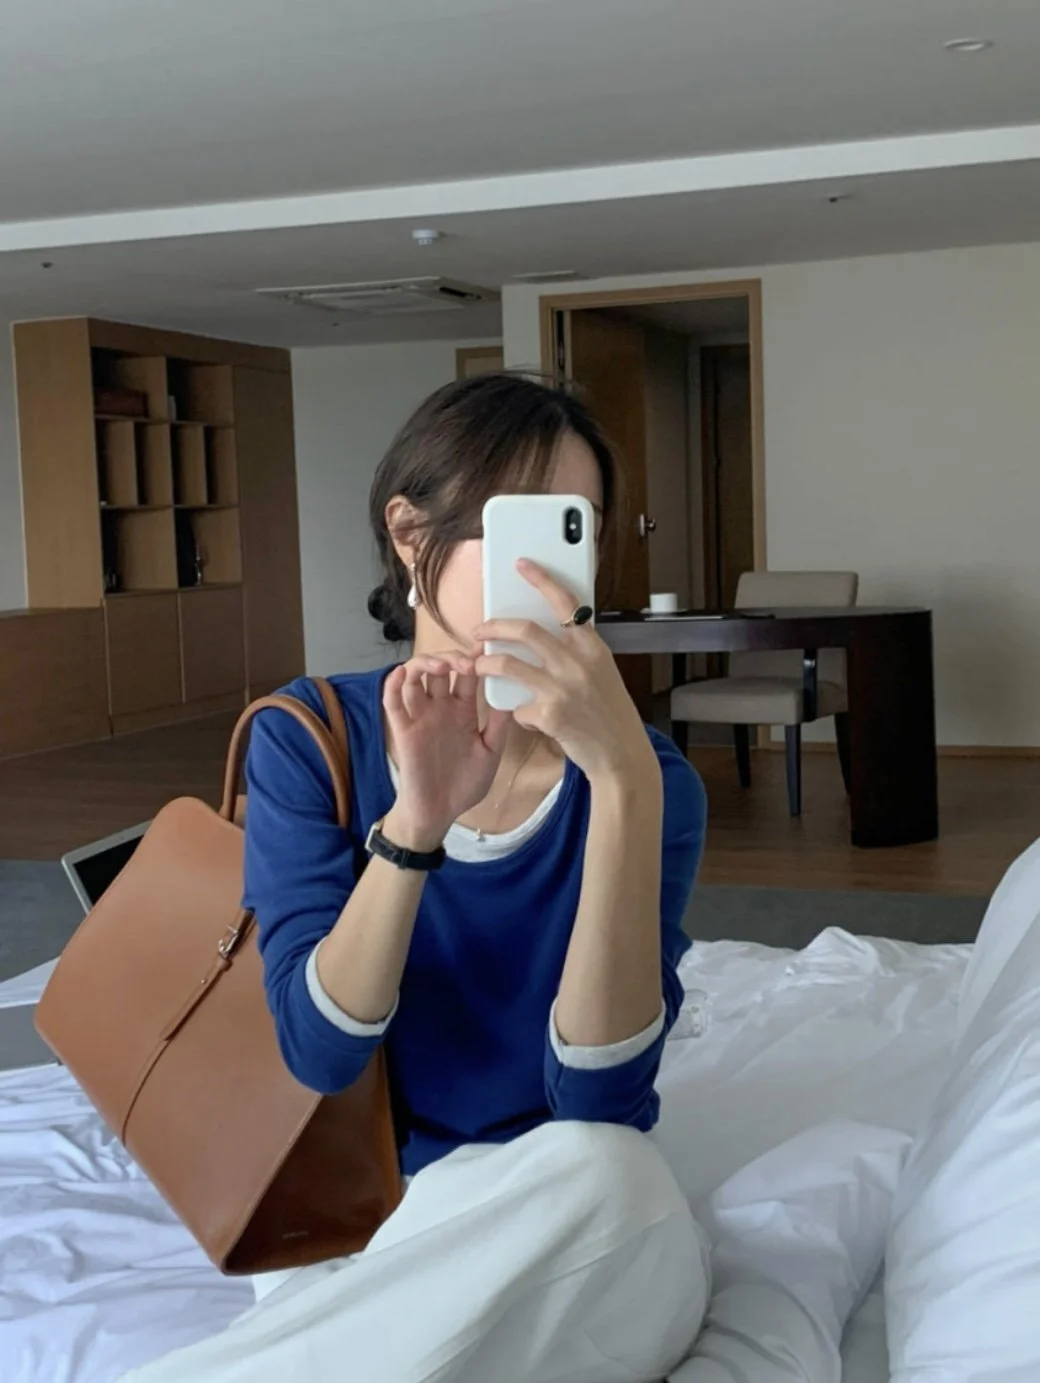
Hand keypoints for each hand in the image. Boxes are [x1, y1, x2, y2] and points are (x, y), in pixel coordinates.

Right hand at [383, 652, 510, 848]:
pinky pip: (393, 702)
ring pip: (416, 677)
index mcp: (463, 710)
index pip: (467, 675)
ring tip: (442, 666)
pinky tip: (402, 673)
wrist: (439, 812)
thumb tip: (510, 696)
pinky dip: (393, 684)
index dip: (474, 660)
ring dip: (426, 663)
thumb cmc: (464, 784)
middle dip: (453, 658)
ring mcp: (420, 716)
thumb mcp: (490, 754)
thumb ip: (498, 726)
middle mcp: (441, 707)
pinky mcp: (402, 729)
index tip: (487, 650)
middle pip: (441, 669)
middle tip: (468, 663)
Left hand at [474, 561, 659, 786]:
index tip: (522, 565)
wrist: (621, 753)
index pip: (565, 602)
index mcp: (592, 647)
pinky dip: (517, 711)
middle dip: (494, 626)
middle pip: (525, 630)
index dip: (541, 580)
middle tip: (480, 630)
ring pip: (508, 664)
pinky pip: (517, 707)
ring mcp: (562, 688)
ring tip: (480, 666)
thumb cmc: (610, 713)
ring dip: (487, 664)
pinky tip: (526, 716)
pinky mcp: (549, 715)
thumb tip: (545, 635)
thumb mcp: (602, 672)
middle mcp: (577, 663)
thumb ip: (578, 652)